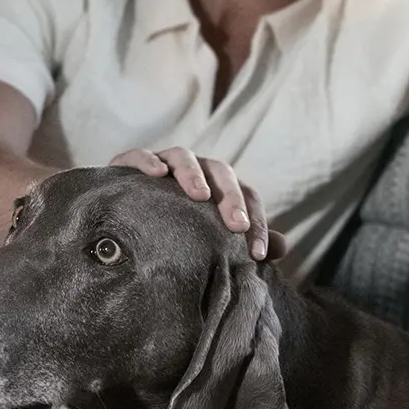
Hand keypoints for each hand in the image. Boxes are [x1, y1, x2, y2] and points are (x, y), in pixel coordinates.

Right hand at [109, 146, 282, 260]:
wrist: (124, 214)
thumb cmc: (176, 227)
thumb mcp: (210, 235)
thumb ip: (244, 241)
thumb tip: (284, 248)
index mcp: (220, 186)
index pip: (247, 197)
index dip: (257, 224)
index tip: (257, 254)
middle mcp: (197, 169)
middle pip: (220, 172)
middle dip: (230, 198)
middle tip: (237, 226)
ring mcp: (165, 162)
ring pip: (184, 157)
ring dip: (193, 174)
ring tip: (199, 195)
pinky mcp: (131, 163)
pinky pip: (141, 154)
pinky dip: (148, 160)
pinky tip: (155, 174)